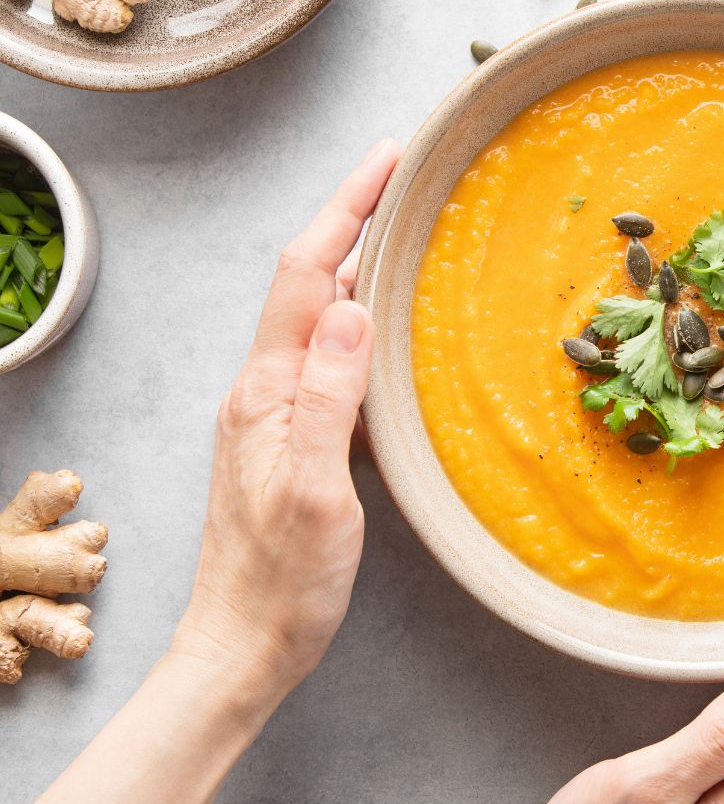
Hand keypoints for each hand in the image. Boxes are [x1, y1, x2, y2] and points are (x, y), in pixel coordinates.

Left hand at [170, 142, 399, 693]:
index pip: (306, 274)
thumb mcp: (312, 489)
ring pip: (315, 315)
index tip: (386, 159)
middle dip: (351, 220)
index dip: (346, 209)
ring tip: (397, 233)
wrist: (243, 643)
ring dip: (353, 264)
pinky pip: (324, 354)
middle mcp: (262, 388)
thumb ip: (328, 397)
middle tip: (400, 180)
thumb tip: (350, 308)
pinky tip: (382, 323)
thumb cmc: (282, 579)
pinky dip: (356, 318)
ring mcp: (272, 410)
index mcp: (266, 389)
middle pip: (307, 280)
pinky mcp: (288, 434)